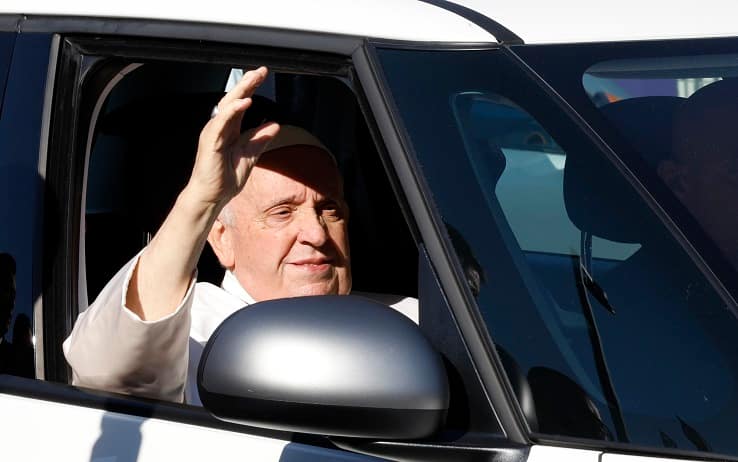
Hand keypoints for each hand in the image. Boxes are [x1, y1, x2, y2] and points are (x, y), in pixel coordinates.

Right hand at [187, 66, 279, 206]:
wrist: (212, 197)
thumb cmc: (226, 178)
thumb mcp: (250, 155)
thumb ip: (260, 139)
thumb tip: (275, 124)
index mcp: (229, 130)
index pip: (241, 104)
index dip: (251, 89)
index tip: (262, 75)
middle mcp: (220, 128)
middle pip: (234, 99)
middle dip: (247, 83)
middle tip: (261, 71)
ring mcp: (214, 133)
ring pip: (226, 106)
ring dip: (241, 91)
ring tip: (253, 79)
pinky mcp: (211, 141)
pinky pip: (222, 122)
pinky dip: (233, 110)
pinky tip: (245, 102)